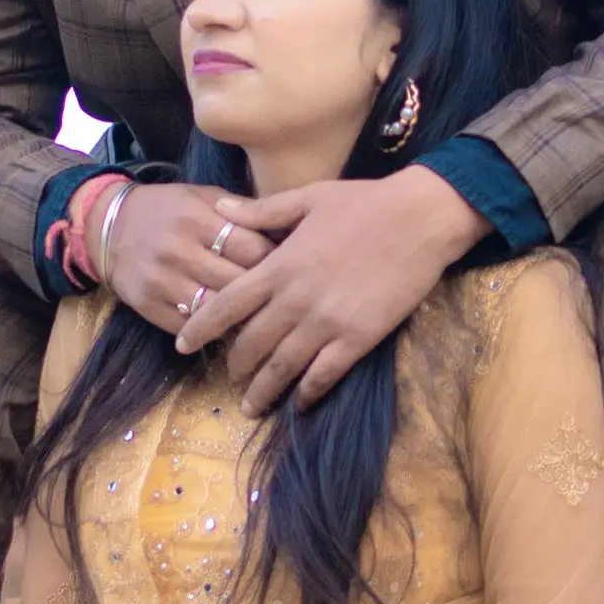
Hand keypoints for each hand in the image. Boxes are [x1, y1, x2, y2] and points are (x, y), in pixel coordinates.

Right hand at [86, 181, 273, 333]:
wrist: (109, 227)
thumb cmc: (168, 209)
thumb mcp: (202, 196)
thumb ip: (243, 211)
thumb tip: (289, 229)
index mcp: (195, 216)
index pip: (250, 247)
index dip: (276, 258)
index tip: (290, 264)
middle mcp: (177, 249)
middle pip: (237, 281)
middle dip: (263, 289)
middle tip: (282, 294)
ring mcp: (160, 281)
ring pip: (215, 309)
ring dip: (241, 315)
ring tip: (261, 314)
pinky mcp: (148, 306)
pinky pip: (191, 326)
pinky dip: (212, 329)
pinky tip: (228, 325)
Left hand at [173, 166, 490, 413]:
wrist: (420, 219)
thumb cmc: (364, 203)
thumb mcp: (308, 198)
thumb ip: (261, 212)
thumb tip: (218, 208)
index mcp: (280, 265)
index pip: (227, 304)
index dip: (200, 327)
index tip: (183, 345)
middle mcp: (296, 299)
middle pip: (251, 344)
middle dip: (235, 364)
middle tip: (230, 375)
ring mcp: (327, 323)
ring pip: (283, 368)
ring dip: (263, 390)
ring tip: (251, 405)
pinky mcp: (358, 339)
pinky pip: (323, 376)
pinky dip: (306, 394)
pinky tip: (299, 404)